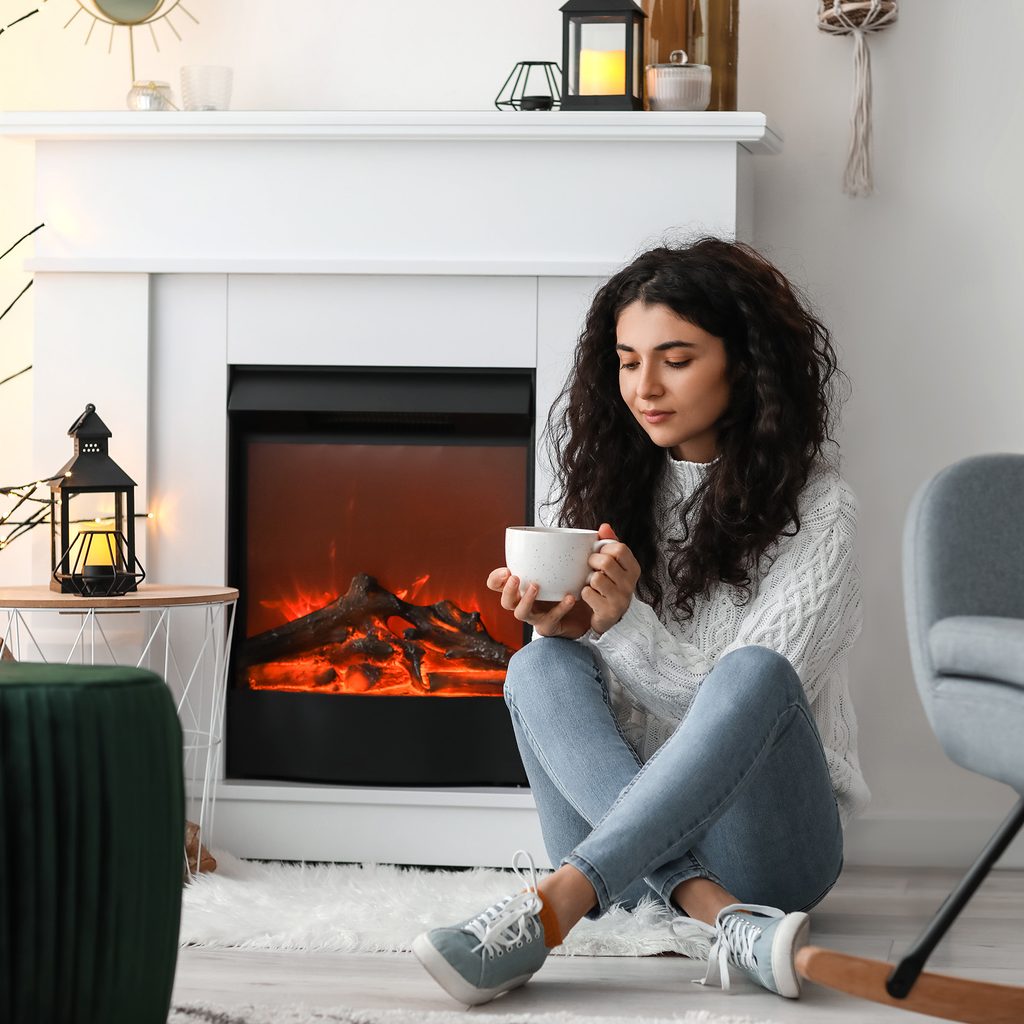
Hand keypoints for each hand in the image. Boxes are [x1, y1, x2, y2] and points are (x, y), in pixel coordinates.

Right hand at [486, 523, 639, 639]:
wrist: (591, 613)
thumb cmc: (577, 586)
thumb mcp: (576, 565)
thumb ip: (586, 548)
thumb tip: (602, 527)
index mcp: (525, 586)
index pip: (498, 584)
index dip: (496, 579)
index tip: (506, 569)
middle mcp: (527, 602)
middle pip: (506, 601)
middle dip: (507, 590)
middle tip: (516, 577)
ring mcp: (537, 616)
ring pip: (521, 614)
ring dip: (526, 600)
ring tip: (536, 586)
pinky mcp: (551, 627)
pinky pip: (550, 621)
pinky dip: (559, 609)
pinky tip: (569, 598)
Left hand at [579, 523, 640, 634]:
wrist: (610, 617)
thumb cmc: (610, 585)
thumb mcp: (614, 563)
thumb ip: (610, 543)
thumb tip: (604, 526)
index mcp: (634, 569)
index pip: (620, 548)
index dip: (605, 548)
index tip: (600, 553)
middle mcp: (630, 584)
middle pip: (606, 562)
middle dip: (593, 562)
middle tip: (591, 567)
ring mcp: (621, 599)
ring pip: (596, 578)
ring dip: (588, 579)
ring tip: (591, 582)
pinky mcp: (609, 611)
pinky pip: (588, 593)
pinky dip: (584, 593)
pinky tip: (589, 595)